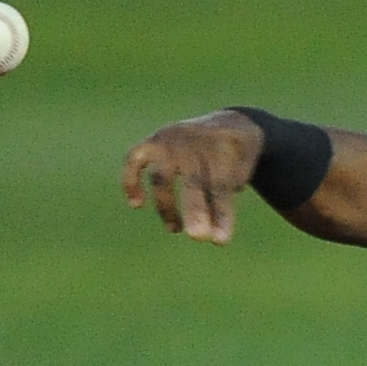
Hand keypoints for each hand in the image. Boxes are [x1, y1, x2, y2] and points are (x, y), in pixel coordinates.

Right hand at [121, 110, 262, 244]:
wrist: (225, 125)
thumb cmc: (232, 160)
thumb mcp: (236, 178)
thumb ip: (222, 205)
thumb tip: (214, 239)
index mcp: (222, 148)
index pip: (219, 185)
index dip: (220, 213)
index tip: (220, 241)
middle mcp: (193, 142)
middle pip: (192, 180)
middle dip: (194, 210)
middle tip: (197, 236)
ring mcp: (169, 140)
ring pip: (161, 176)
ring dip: (166, 206)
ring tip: (174, 229)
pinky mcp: (150, 143)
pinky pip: (133, 160)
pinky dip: (130, 180)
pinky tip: (136, 204)